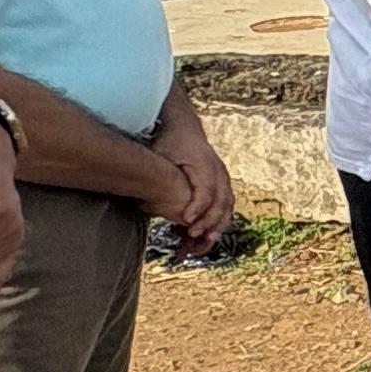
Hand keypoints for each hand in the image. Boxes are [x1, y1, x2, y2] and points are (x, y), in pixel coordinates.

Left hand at [160, 119, 236, 247]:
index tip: (186, 221)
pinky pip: (225, 207)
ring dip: (216, 225)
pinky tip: (197, 232)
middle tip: (192, 235)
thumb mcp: (160, 154)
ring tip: (200, 241)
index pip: (206, 190)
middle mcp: (218, 173)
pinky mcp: (222, 185)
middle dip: (209, 221)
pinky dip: (216, 221)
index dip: (198, 207)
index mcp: (204, 165)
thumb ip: (156, 173)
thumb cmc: (170, 144)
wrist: (185, 130)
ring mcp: (223, 179)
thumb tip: (143, 193)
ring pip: (227, 207)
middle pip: (222, 202)